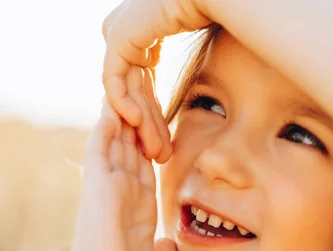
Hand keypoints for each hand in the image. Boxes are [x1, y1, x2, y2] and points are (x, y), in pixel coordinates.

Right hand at [56, 99, 176, 250]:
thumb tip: (168, 246)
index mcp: (136, 209)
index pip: (145, 166)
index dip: (152, 143)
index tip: (159, 122)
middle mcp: (121, 194)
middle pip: (131, 147)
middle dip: (138, 120)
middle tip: (143, 88)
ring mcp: (107, 190)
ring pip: (115, 142)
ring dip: (121, 115)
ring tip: (127, 84)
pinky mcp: (97, 189)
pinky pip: (101, 149)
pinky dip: (105, 127)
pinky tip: (111, 104)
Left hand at [102, 0, 211, 159]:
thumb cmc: (217, 14)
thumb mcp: (195, 50)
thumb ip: (180, 70)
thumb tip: (198, 92)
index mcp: (143, 34)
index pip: (144, 84)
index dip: (155, 116)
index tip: (167, 141)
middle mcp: (128, 34)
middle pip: (136, 91)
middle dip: (149, 126)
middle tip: (160, 154)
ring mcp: (121, 34)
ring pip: (127, 90)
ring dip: (142, 123)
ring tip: (157, 150)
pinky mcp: (118, 37)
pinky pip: (115, 79)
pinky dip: (125, 103)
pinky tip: (138, 123)